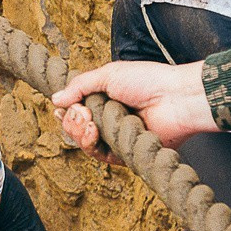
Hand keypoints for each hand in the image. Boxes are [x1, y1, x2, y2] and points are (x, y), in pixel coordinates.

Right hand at [52, 60, 216, 154]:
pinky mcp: (124, 153)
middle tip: (81, 111)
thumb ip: (80, 86)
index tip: (60, 108)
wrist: (175, 98)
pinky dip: (91, 144)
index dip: (66, 112)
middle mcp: (108, 120)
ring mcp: (115, 137)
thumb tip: (55, 99)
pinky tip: (93, 131)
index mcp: (104, 100)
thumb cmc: (148, 81)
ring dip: (79, 132)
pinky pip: (100, 155)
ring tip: (87, 120)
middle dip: (71, 121)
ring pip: (84, 143)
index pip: (76, 111)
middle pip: (76, 128)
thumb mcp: (108, 75)